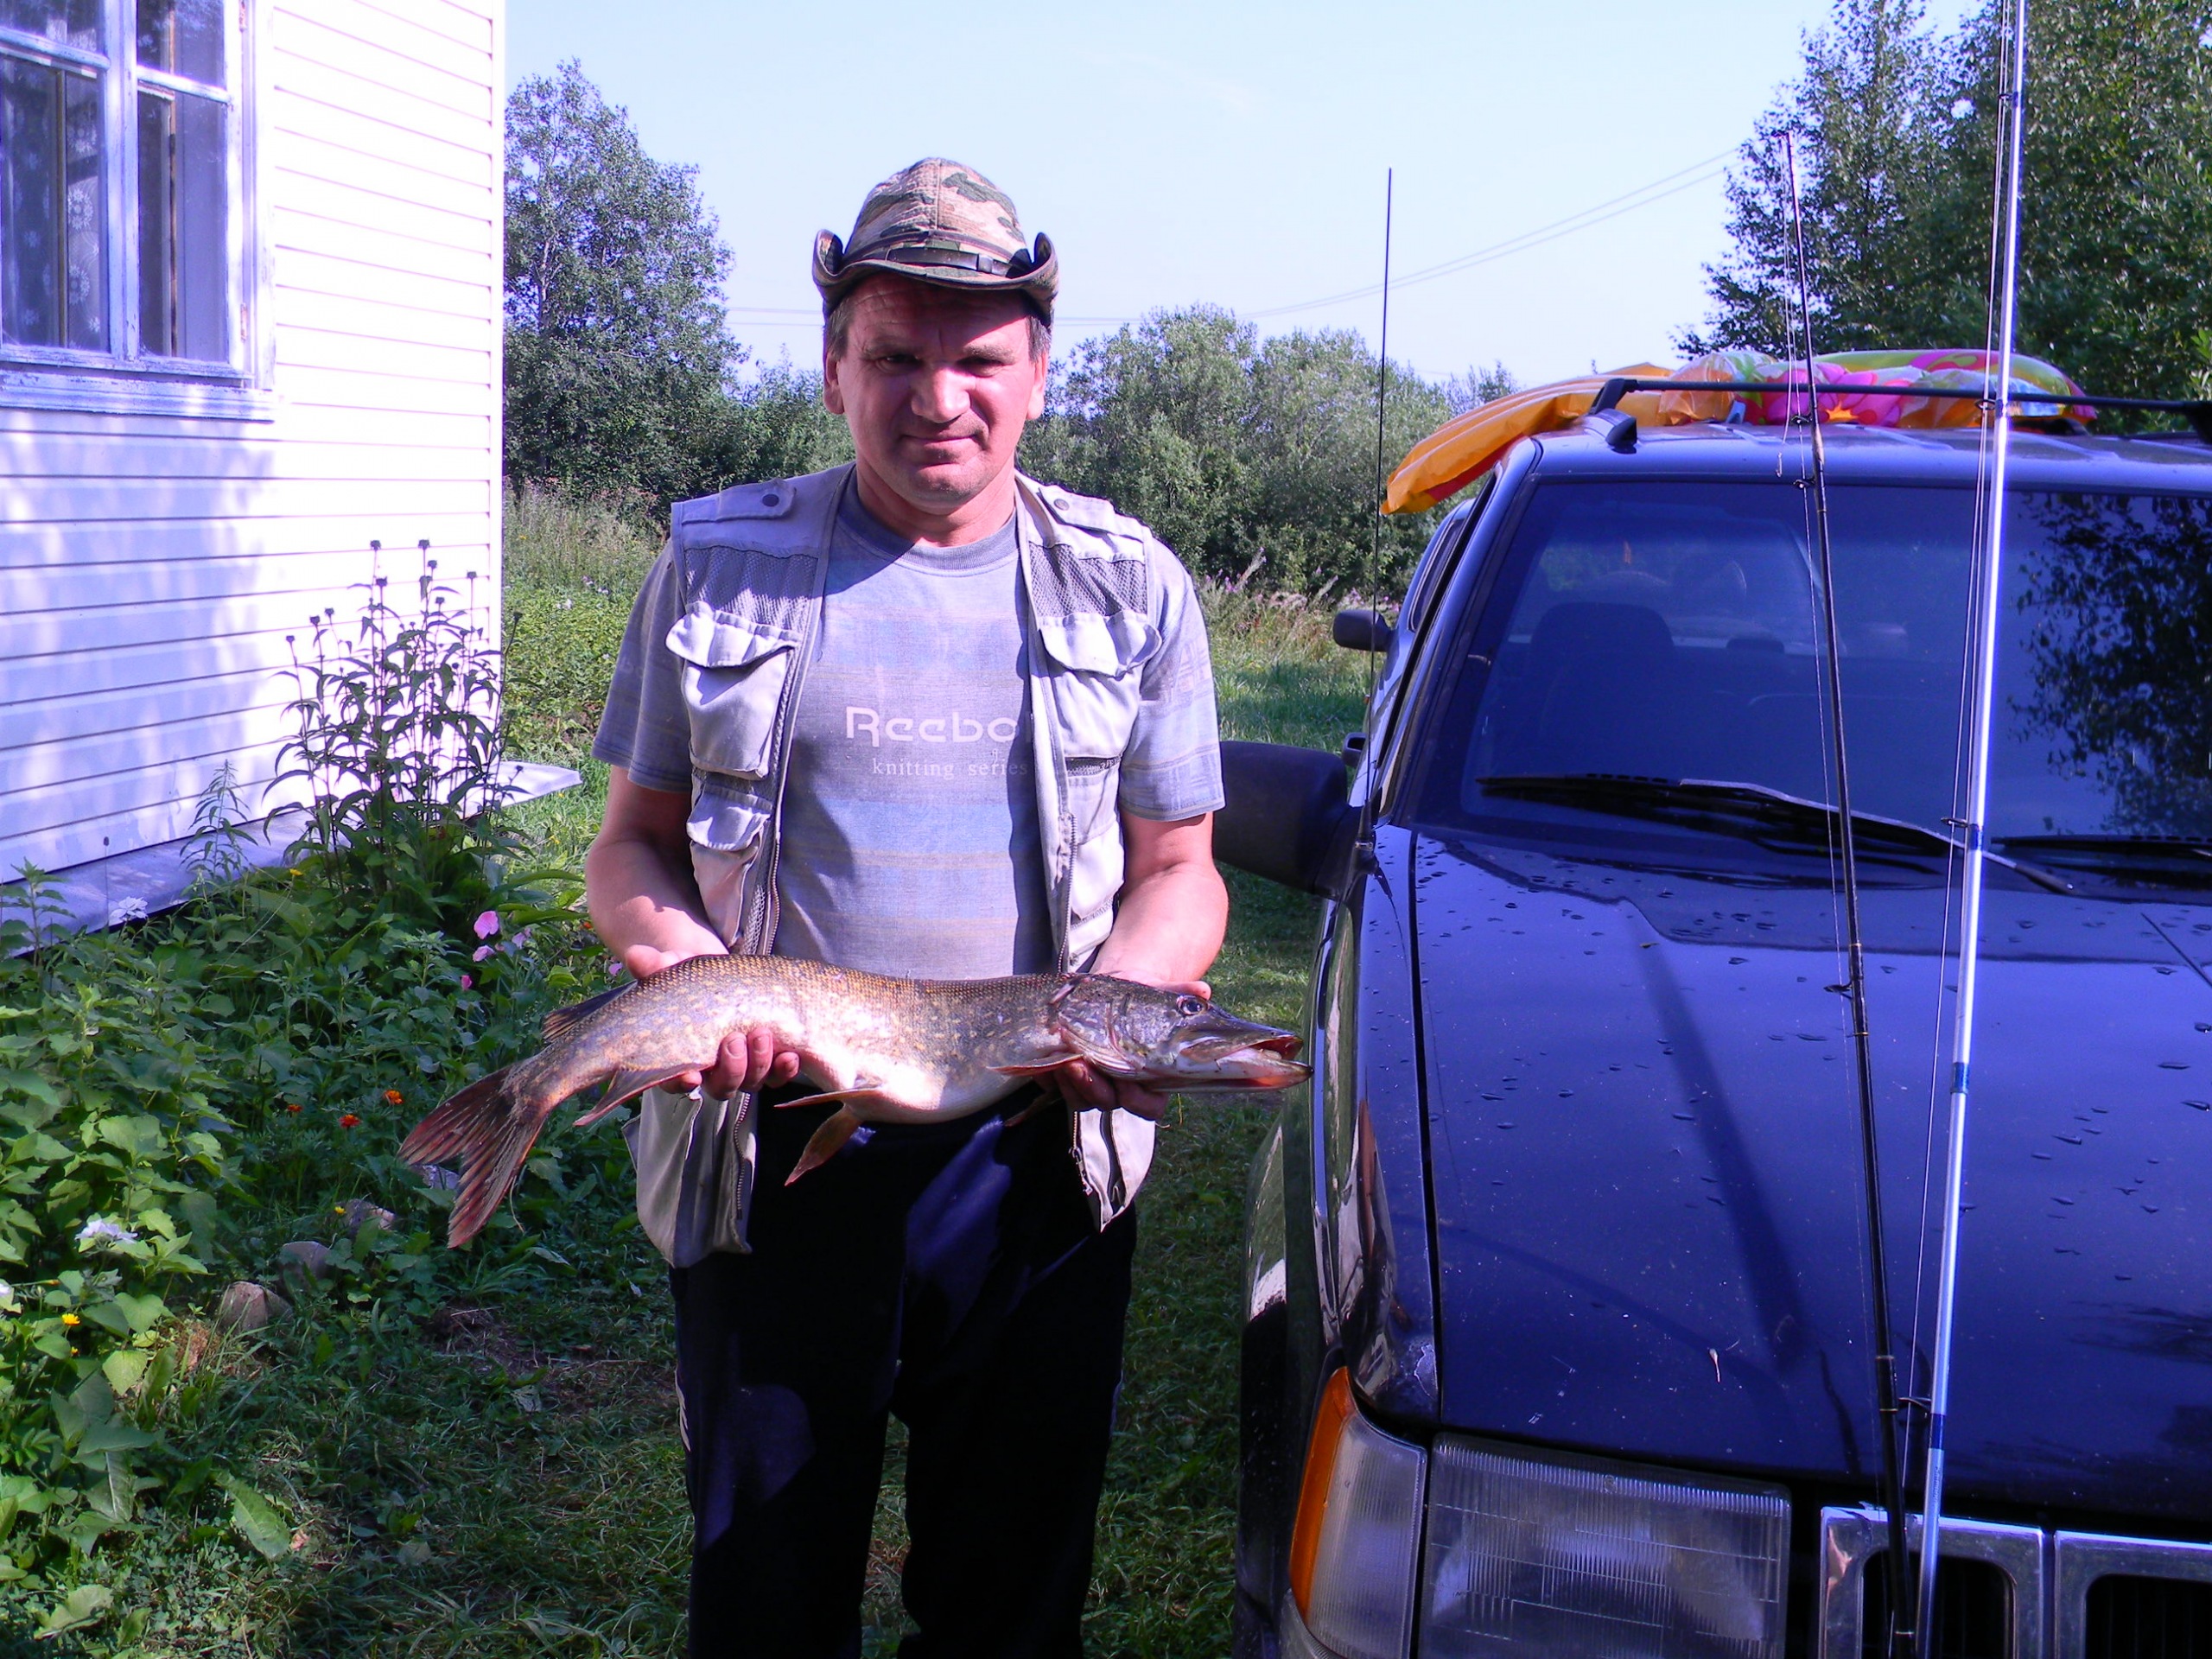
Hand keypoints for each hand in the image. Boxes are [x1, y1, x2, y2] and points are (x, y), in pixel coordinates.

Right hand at [622, 945, 802, 1099]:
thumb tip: (635, 955)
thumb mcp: (674, 969)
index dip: (680, 1083)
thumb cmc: (693, 977)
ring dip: (758, 1064)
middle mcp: (711, 1070)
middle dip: (731, 1069)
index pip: (674, 1081)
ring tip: (762, 1035)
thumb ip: (655, 967)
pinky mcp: (768, 1060)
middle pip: (721, 1087)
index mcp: (680, 1057)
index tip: (690, 1076)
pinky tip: (790, 1055)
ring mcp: (742, 1068)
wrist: (727, 973)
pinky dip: (784, 1070)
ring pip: (751, 1082)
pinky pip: (777, 1076)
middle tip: (734, 1039)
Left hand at [1051, 976, 1210, 1120]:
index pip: (1148, 1107)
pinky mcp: (1065, 1075)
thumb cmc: (1139, 997)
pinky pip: (1054, 1086)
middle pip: (1108, 1104)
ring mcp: (1091, 1083)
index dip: (1138, 1100)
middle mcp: (1119, 1087)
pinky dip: (1049, 1075)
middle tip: (1083, 1064)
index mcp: (1149, 1078)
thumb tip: (1202, 990)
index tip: (1129, 1082)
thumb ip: (1178, 993)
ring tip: (1064, 1058)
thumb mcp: (1158, 992)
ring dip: (1070, 1085)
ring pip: (1079, 1100)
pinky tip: (1047, 1059)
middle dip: (1094, 1089)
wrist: (1107, 988)